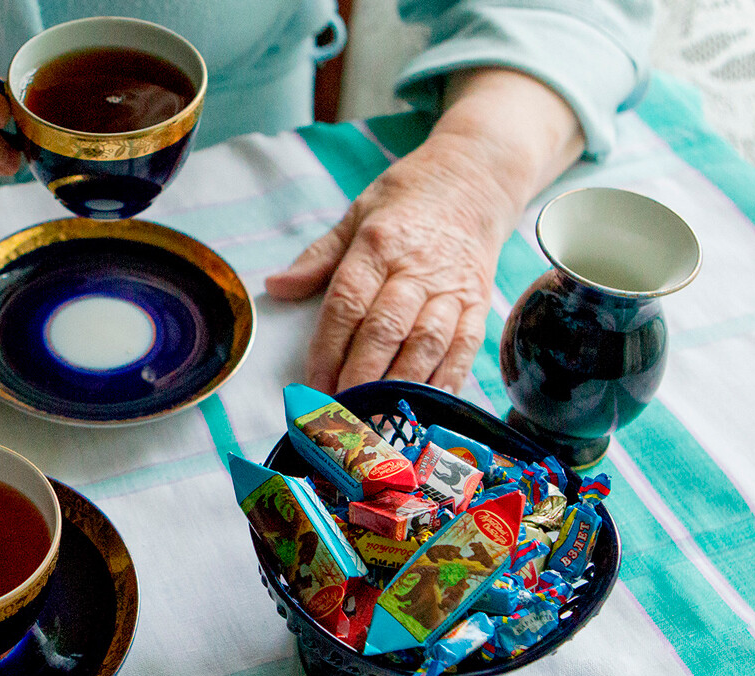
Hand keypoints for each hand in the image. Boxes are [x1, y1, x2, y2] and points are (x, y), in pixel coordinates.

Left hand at [266, 137, 505, 394]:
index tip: (312, 384)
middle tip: (339, 411)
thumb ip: (318, 259)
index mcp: (379, 245)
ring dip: (399, 385)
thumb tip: (275, 287)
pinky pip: (465, 348)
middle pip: (386, 330)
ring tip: (376, 417)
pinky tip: (425, 406)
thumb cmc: (408, 201)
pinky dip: (446, 381)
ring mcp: (453, 289)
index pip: (348, 303)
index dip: (328, 348)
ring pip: (426, 344)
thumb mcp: (356, 215)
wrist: (477, 178)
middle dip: (360, 375)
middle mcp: (417, 269)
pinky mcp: (479, 304)